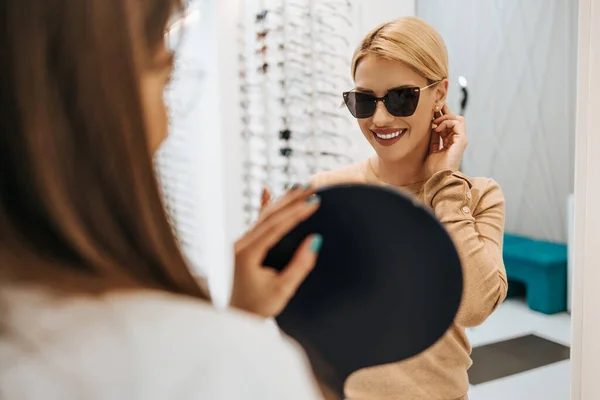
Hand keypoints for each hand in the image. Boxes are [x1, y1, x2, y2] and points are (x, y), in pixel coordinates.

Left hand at [231, 185, 321, 317]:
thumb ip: (299, 266)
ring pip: (263, 217)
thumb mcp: (282, 291)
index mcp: (247, 254)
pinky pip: (256, 222)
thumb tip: (315, 240)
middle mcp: (240, 244)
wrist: (234, 319)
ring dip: (282, 201)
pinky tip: (267, 191)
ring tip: (300, 187)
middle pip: (268, 216)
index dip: (295, 212)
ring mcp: (239, 244)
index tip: (314, 201)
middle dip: (291, 201)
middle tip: (312, 188)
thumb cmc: (258, 308)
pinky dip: (264, 207)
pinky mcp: (242, 246)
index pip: (275, 227)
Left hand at [425, 104, 467, 175]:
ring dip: (444, 117)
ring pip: (457, 118)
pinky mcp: (462, 139)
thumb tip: (431, 126)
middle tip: (434, 106)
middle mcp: (457, 139)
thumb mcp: (432, 150)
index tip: (431, 111)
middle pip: (453, 119)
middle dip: (444, 111)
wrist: (440, 176)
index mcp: (450, 142)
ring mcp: (460, 139)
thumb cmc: (435, 168)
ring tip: (434, 122)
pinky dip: (447, 122)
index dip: (440, 117)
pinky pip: (457, 123)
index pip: (447, 125)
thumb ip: (433, 138)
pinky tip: (438, 128)